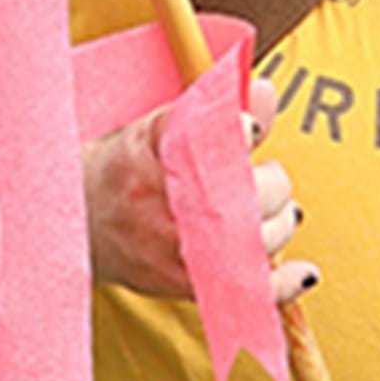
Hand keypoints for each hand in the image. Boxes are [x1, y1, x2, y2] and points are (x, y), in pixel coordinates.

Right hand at [84, 77, 314, 306]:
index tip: (250, 129)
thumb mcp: (161, 125)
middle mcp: (163, 200)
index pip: (204, 135)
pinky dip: (282, 282)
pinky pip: (247, 289)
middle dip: (268, 183)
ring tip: (271, 213)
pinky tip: (303, 272)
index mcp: (153, 150)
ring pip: (256, 238)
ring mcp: (174, 247)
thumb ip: (221, 106)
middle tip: (261, 177)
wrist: (76, 224)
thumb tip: (266, 91)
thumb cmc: (124, 168)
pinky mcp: (184, 285)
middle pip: (244, 192)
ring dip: (278, 224)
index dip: (238, 130)